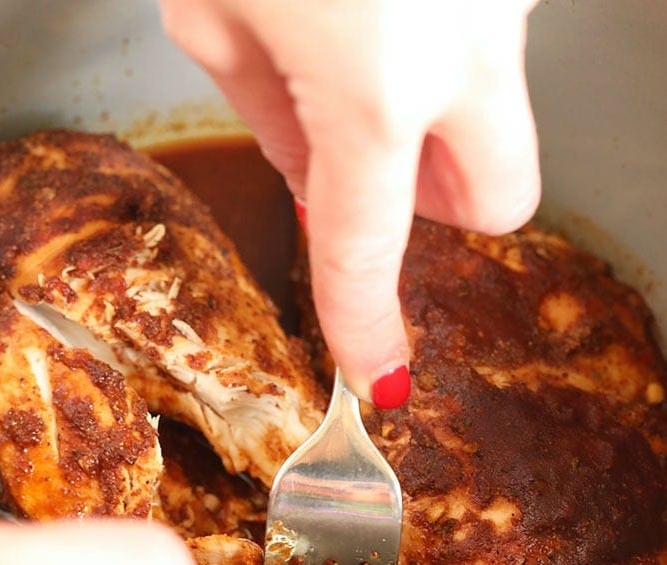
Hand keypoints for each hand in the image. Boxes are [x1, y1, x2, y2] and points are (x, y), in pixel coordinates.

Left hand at [160, 0, 540, 405]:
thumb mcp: (215, 8)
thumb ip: (265, 114)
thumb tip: (308, 172)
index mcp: (375, 83)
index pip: (367, 251)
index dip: (365, 328)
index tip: (377, 375)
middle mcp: (468, 47)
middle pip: (499, 202)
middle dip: (446, 212)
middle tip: (384, 173)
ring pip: (502, 111)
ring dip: (444, 113)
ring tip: (364, 45)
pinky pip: (494, 38)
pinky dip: (446, 44)